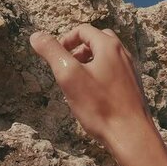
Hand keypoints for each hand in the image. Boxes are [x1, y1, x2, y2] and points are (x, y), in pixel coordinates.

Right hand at [30, 25, 166, 165]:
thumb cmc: (99, 106)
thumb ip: (52, 52)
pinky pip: (112, 71)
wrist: (131, 135)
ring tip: (75, 81)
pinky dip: (97, 74)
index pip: (83, 30)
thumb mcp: (68, 75)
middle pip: (96, 40)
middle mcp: (123, 54)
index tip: (54, 57)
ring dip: (87, 62)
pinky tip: (90, 95)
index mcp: (109, 46)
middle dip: (77, 49)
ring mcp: (129, 71)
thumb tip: (35, 35)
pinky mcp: (131, 87)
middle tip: (65, 66)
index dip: (64, 40)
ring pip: (105, 57)